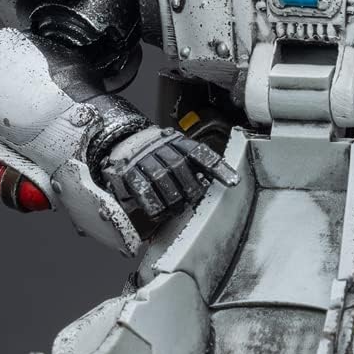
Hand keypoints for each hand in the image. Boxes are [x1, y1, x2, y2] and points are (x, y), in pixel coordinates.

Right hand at [99, 125, 237, 226]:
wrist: (120, 142)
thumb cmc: (155, 154)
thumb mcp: (176, 151)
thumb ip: (195, 164)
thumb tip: (223, 181)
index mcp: (176, 141)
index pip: (199, 152)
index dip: (217, 167)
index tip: (233, 182)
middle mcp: (159, 146)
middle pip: (178, 165)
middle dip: (189, 187)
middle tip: (192, 199)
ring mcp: (141, 158)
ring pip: (160, 177)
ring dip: (171, 198)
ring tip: (176, 208)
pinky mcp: (126, 172)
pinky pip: (142, 189)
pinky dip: (152, 203)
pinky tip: (159, 212)